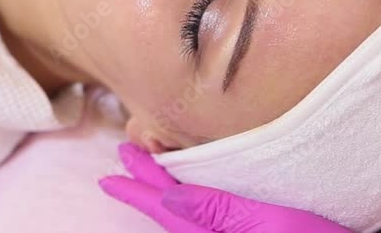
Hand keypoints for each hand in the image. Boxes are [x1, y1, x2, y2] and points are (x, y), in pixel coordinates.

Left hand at [99, 142, 350, 232]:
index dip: (139, 188)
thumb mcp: (271, 224)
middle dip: (148, 184)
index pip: (168, 209)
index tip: (110, 173)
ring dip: (169, 191)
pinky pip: (212, 219)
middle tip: (123, 156)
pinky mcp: (255, 232)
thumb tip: (169, 194)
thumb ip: (218, 209)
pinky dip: (196, 202)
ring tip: (149, 169)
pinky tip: (194, 192)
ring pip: (191, 216)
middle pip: (175, 211)